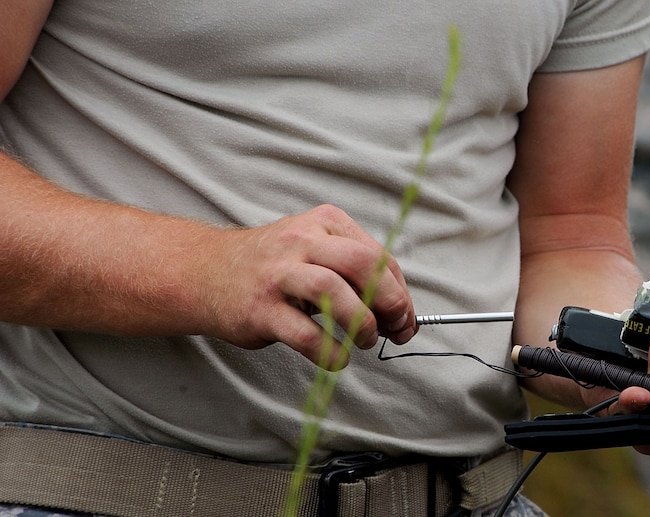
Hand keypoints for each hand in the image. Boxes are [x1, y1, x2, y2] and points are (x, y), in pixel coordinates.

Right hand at [203, 205, 416, 368]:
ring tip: (365, 340)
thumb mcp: (315, 251)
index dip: (401, 292)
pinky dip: (329, 351)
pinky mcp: (260, 309)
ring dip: (361, 322)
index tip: (405, 319)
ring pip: (333, 291)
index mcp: (324, 223)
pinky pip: (304, 334)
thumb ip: (356, 275)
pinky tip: (337, 358)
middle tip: (394, 328)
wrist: (205, 273)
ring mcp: (278, 274)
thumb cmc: (272, 267)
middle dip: (390, 301)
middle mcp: (301, 241)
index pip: (378, 256)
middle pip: (362, 264)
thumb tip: (401, 315)